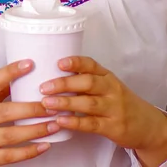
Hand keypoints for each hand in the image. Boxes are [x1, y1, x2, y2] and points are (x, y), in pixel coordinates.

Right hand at [0, 59, 57, 166]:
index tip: (30, 63)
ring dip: (37, 130)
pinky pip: (10, 156)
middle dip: (33, 108)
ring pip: (12, 135)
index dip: (11, 71)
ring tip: (55, 123)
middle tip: (53, 103)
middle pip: (7, 111)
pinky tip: (45, 145)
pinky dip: (30, 151)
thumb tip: (23, 76)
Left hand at [40, 56, 166, 153]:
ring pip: (87, 103)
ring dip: (65, 103)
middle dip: (64, 84)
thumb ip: (86, 79)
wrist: (146, 124)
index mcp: (107, 76)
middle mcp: (111, 90)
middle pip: (87, 82)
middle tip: (44, 87)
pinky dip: (75, 122)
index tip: (59, 62)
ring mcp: (113, 108)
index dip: (75, 62)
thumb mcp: (107, 85)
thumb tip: (54, 74)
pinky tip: (61, 120)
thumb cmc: (119, 101)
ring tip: (47, 104)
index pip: (91, 64)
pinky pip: (92, 124)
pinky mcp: (113, 127)